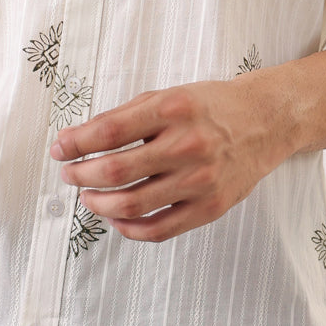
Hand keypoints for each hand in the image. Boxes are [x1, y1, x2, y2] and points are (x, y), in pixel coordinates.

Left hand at [49, 70, 300, 242]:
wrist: (265, 121)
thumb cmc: (210, 107)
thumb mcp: (167, 96)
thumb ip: (125, 116)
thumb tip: (78, 140)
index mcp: (172, 109)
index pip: (109, 131)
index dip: (75, 143)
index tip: (59, 149)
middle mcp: (187, 144)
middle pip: (115, 171)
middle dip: (80, 175)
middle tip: (69, 174)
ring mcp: (200, 180)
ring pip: (132, 205)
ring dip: (99, 203)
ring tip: (88, 195)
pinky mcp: (210, 207)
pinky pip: (159, 229)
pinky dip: (129, 228)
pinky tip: (116, 217)